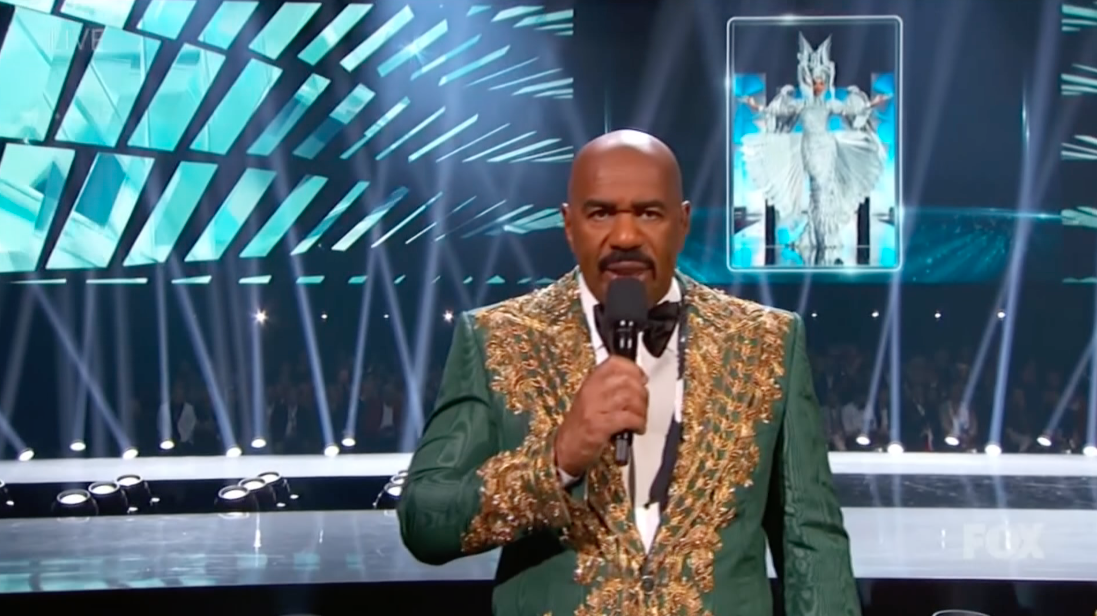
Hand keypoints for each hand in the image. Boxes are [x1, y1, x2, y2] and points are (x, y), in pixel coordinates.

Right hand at [554, 357, 647, 476]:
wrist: (565, 448)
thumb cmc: (581, 425)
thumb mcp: (592, 399)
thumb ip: (611, 387)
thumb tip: (638, 381)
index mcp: (590, 382)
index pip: (615, 363)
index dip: (634, 369)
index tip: (642, 379)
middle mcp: (591, 391)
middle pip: (627, 380)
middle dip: (642, 393)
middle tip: (642, 404)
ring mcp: (594, 408)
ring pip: (629, 398)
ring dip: (641, 409)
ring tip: (640, 418)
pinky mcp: (599, 426)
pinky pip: (628, 418)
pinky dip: (638, 423)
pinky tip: (637, 428)